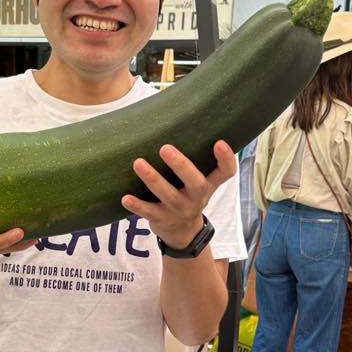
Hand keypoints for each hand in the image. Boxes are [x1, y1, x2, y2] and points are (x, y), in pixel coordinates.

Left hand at [121, 141, 236, 249]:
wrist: (183, 233)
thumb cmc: (188, 194)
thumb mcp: (199, 180)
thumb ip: (195, 158)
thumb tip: (176, 118)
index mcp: (209, 184)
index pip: (226, 172)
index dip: (225, 159)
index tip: (219, 143)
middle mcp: (197, 198)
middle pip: (195, 183)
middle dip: (180, 165)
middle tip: (165, 148)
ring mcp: (179, 210)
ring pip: (168, 196)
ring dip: (152, 179)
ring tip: (138, 163)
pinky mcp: (162, 219)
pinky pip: (149, 212)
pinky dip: (137, 205)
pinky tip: (125, 197)